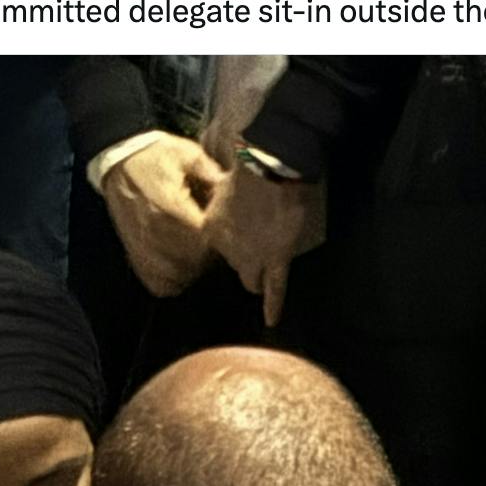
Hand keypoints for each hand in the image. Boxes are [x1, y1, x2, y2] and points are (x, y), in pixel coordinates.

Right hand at [102, 134, 226, 295]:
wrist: (119, 163)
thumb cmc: (156, 157)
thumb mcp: (187, 153)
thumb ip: (211, 171)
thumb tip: (232, 189)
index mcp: (171, 209)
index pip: (205, 239)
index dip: (220, 238)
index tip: (226, 229)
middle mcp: (155, 234)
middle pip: (195, 262)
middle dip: (210, 255)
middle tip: (216, 242)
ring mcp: (144, 249)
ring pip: (179, 277)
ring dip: (194, 270)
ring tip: (200, 253)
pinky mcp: (137, 257)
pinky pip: (160, 284)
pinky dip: (174, 281)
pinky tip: (181, 265)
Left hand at [203, 165, 324, 324]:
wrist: (270, 165)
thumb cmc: (247, 167)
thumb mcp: (222, 181)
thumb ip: (220, 193)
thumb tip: (220, 190)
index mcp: (210, 227)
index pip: (219, 246)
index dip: (231, 241)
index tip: (238, 237)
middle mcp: (227, 248)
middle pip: (235, 264)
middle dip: (244, 259)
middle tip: (256, 251)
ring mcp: (251, 256)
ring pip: (251, 279)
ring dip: (257, 278)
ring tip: (264, 279)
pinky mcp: (275, 258)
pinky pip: (274, 288)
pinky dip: (273, 305)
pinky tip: (271, 320)